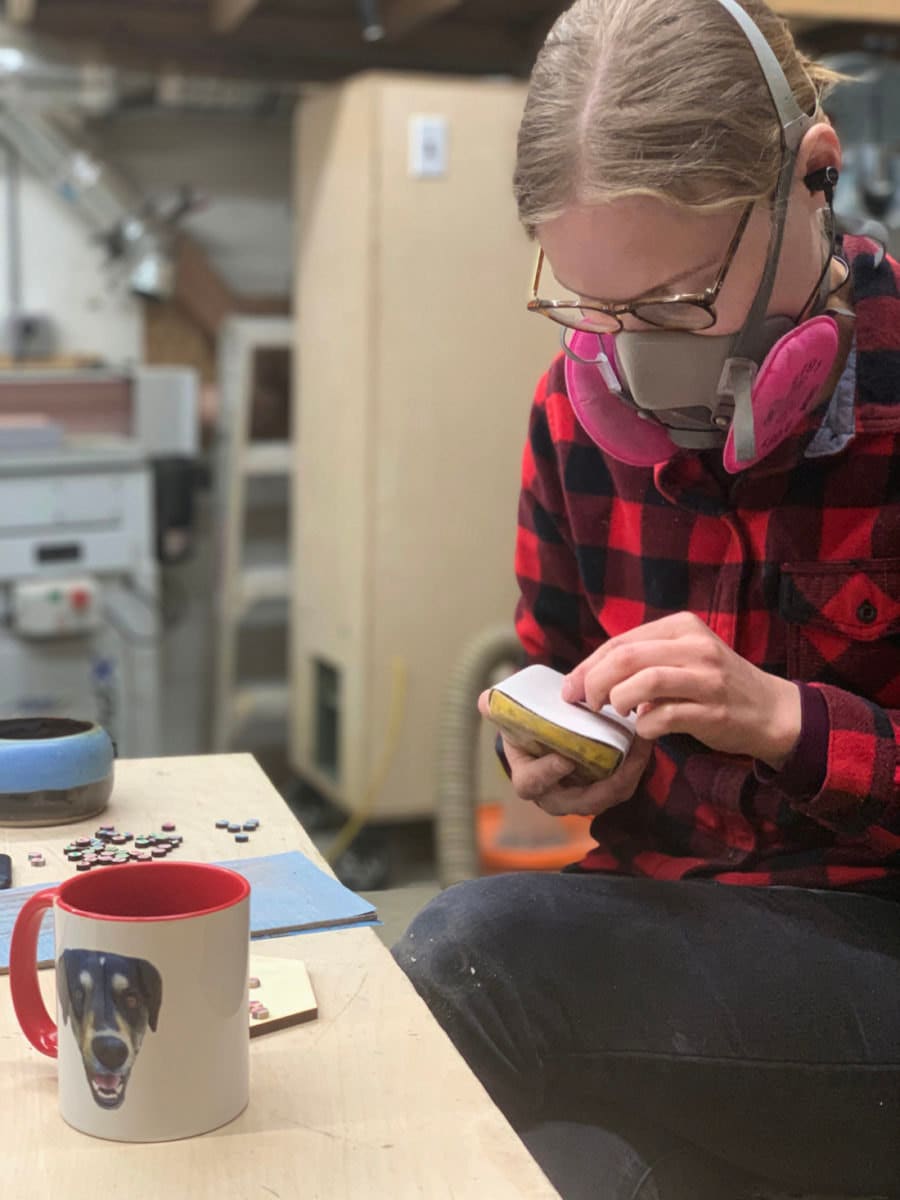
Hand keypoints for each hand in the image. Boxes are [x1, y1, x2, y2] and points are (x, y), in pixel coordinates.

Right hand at [478, 690, 653, 816]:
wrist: (549, 736)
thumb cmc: (528, 727)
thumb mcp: (511, 716)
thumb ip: (496, 707)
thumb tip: (484, 701)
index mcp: (529, 780)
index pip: (532, 783)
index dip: (547, 773)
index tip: (564, 758)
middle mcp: (556, 796)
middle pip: (583, 801)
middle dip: (608, 783)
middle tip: (626, 757)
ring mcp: (583, 797)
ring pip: (609, 796)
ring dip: (629, 774)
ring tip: (642, 745)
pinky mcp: (606, 790)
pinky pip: (623, 786)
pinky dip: (636, 767)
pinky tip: (644, 742)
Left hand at [561, 612, 800, 769]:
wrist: (770, 710)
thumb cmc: (715, 684)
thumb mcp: (683, 656)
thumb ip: (644, 659)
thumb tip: (587, 677)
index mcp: (682, 627)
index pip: (621, 641)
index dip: (588, 666)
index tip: (570, 688)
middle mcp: (695, 647)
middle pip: (627, 657)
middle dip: (595, 682)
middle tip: (587, 703)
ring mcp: (707, 678)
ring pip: (644, 681)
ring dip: (619, 700)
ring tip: (617, 712)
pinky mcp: (713, 711)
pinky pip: (664, 716)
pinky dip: (645, 726)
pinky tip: (645, 729)